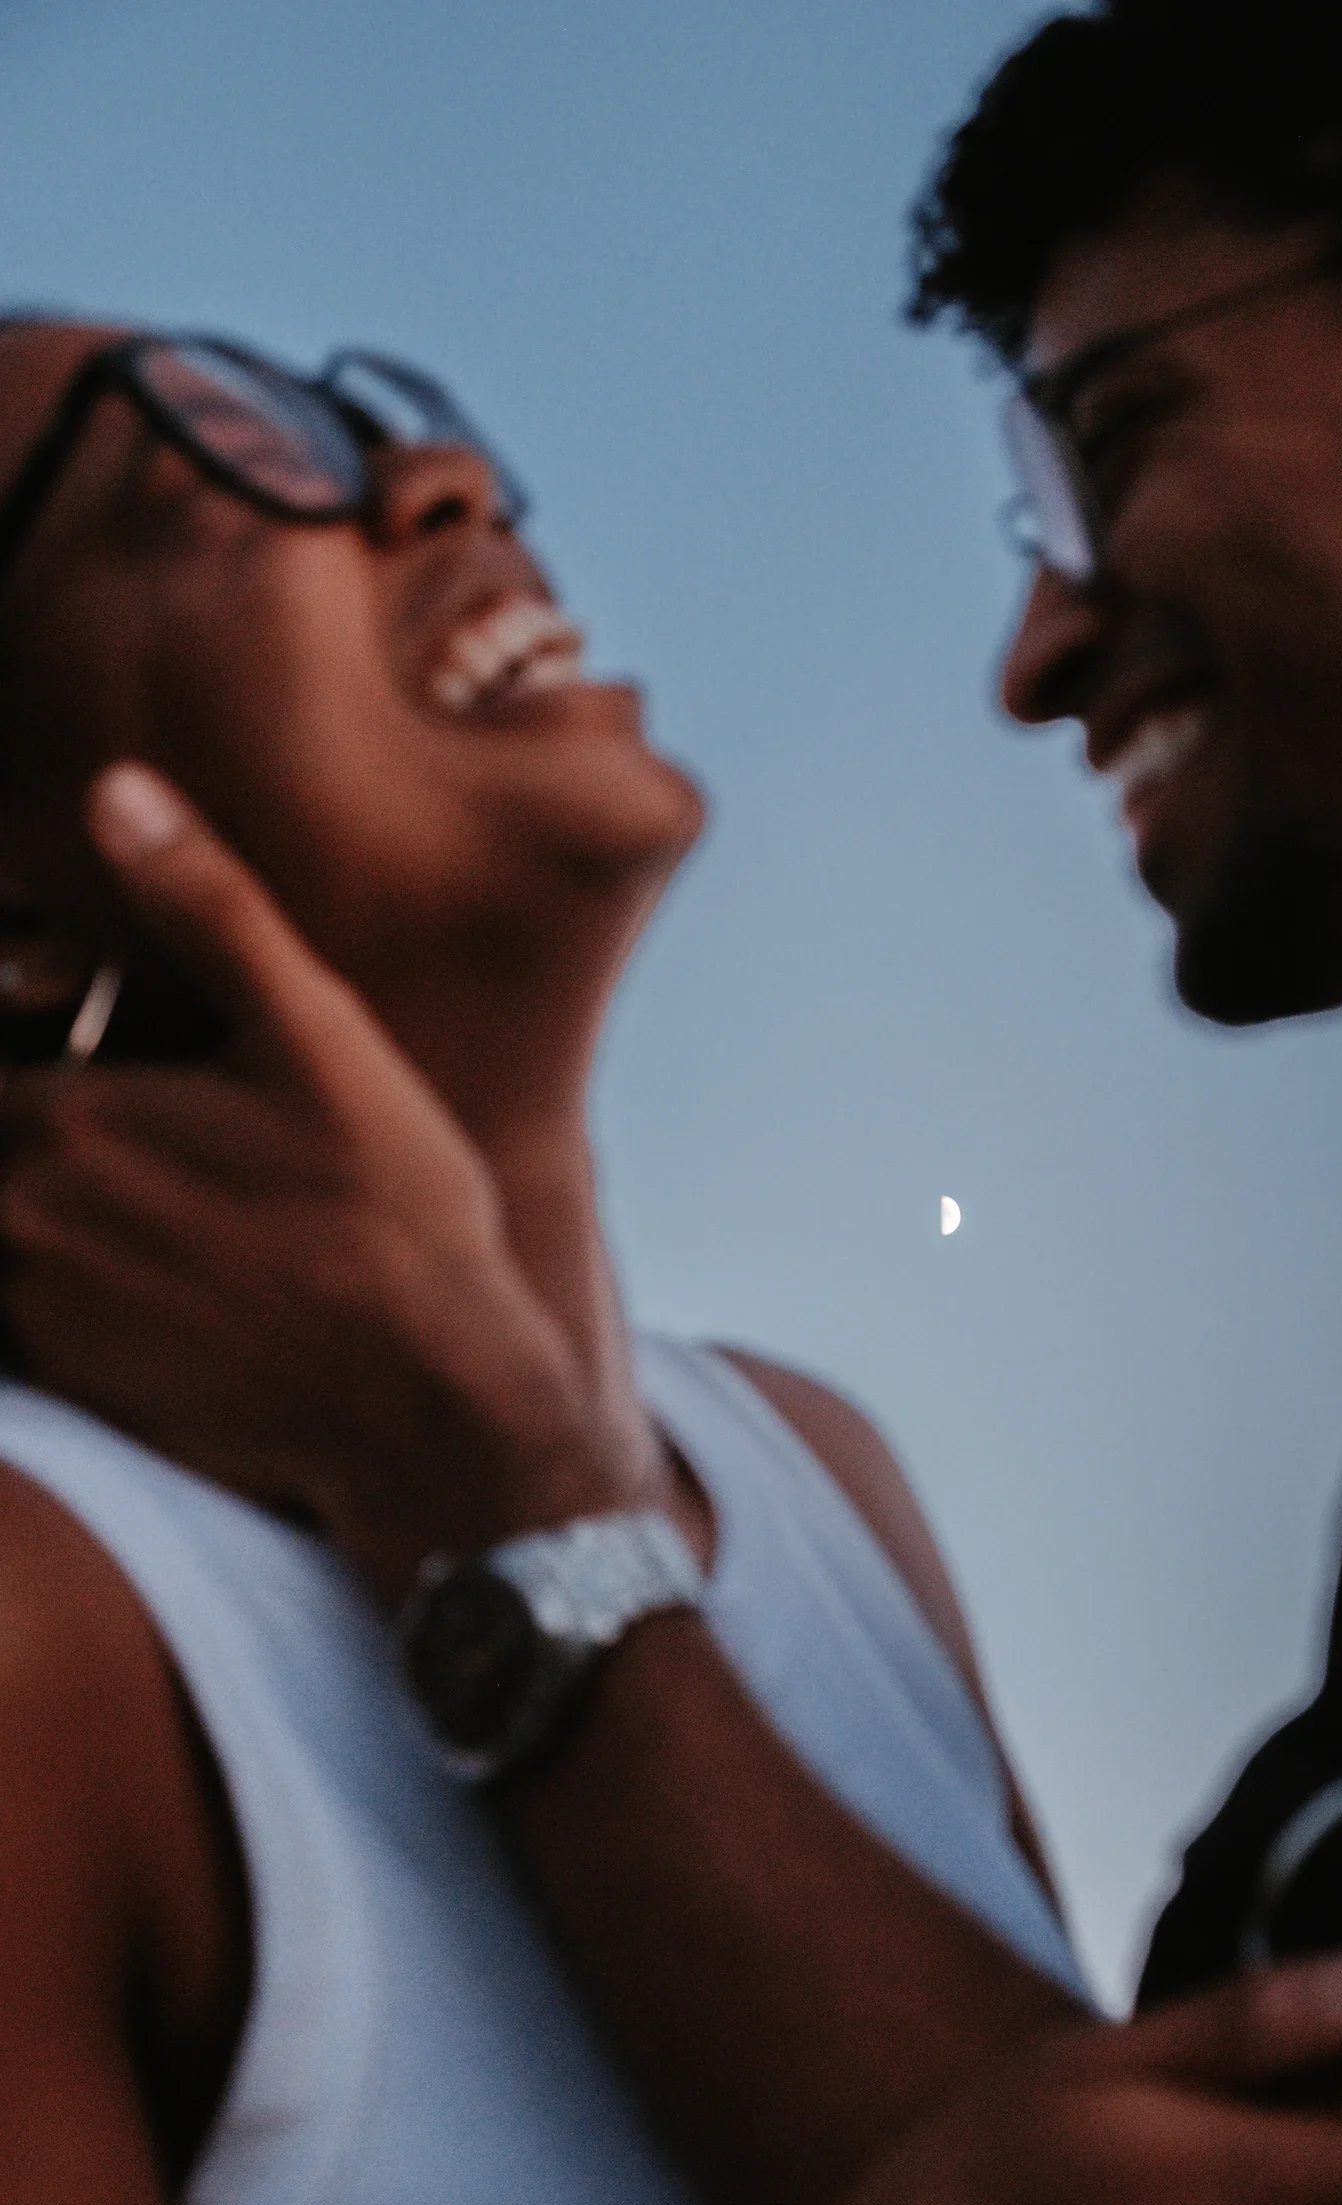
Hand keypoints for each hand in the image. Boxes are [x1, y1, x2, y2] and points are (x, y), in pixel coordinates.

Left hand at [0, 765, 656, 1599]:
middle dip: (71, 1131)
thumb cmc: (397, 1216)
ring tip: (200, 1221)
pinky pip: (35, 1318)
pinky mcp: (75, 1394)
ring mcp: (40, 1319)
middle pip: (13, 1149)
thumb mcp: (324, 1041)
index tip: (147, 1071)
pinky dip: (79, 1292)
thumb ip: (211, 913)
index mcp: (65, 1118)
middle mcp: (24, 1221)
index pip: (6, 1049)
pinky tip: (185, 1289)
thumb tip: (117, 789)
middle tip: (201, 1156)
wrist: (433, 1410)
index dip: (51, 1038)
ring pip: (20, 1230)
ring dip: (67, 1216)